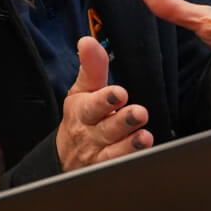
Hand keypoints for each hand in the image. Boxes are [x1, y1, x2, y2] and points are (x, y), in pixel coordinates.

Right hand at [56, 36, 151, 171]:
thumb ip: (92, 67)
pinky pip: (118, 167)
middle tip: (139, 113)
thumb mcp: (83, 90)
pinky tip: (144, 153)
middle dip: (122, 121)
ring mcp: (97, 154)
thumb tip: (88, 40)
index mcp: (81, 110)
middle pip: (105, 129)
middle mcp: (89, 133)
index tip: (120, 92)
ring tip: (144, 137)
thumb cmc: (81, 116)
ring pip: (113, 151)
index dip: (105, 99)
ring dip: (130, 144)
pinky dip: (130, 161)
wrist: (66, 155)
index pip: (92, 104)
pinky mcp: (106, 169)